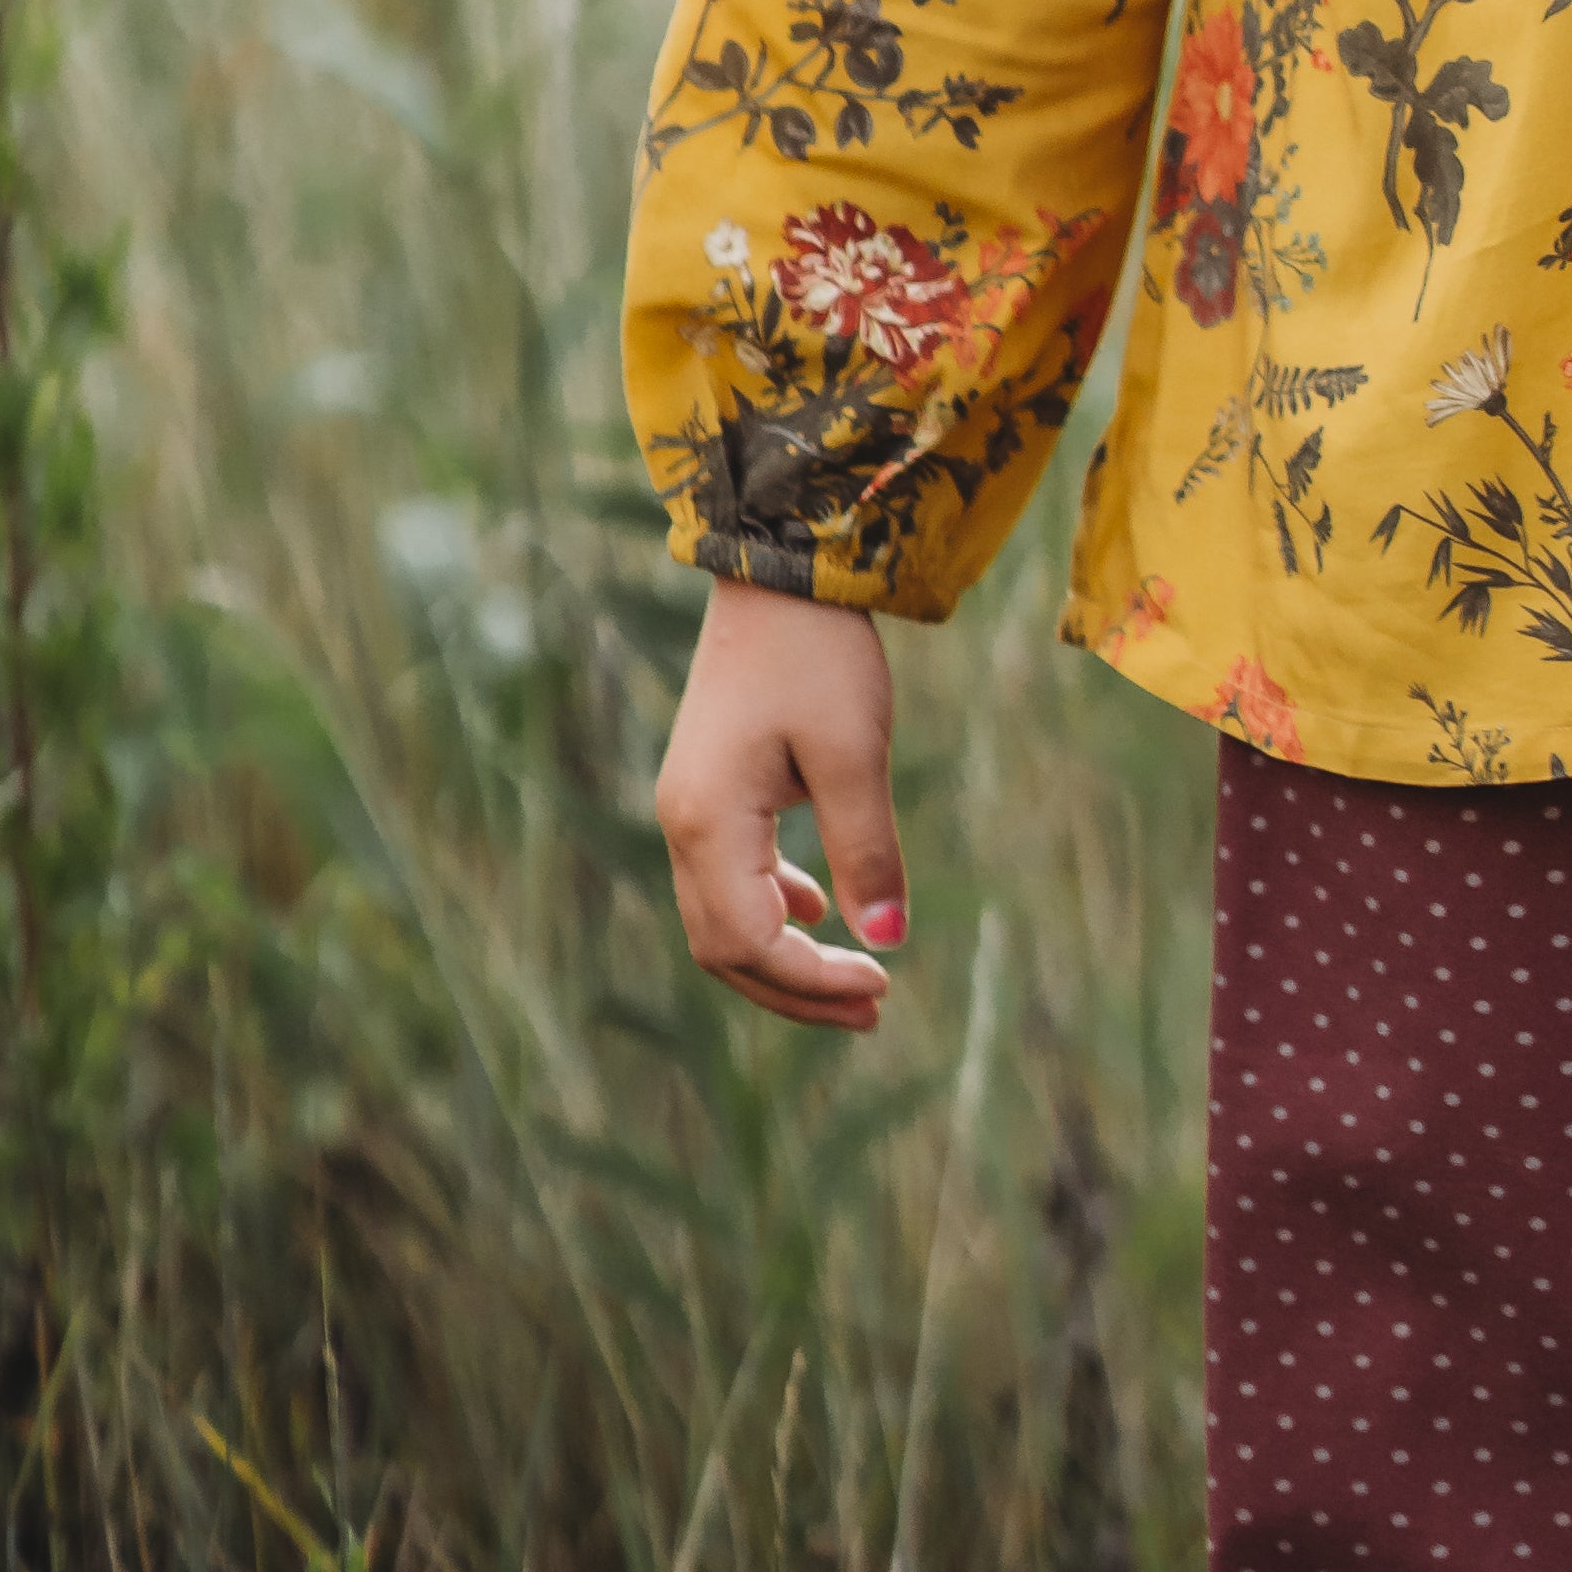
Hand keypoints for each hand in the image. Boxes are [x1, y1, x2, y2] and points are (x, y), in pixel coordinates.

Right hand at [655, 576, 906, 1031]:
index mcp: (707, 821)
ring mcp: (689, 805)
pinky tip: (818, 906)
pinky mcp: (709, 787)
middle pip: (726, 948)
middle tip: (876, 1006)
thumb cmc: (819, 651)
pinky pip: (729, 877)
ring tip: (859, 977)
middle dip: (797, 987)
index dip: (811, 980)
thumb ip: (867, 849)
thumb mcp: (855, 750)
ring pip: (724, 918)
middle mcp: (682, 823)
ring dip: (787, 954)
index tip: (882, 984)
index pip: (749, 942)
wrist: (780, 565)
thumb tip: (888, 940)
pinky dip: (773, 907)